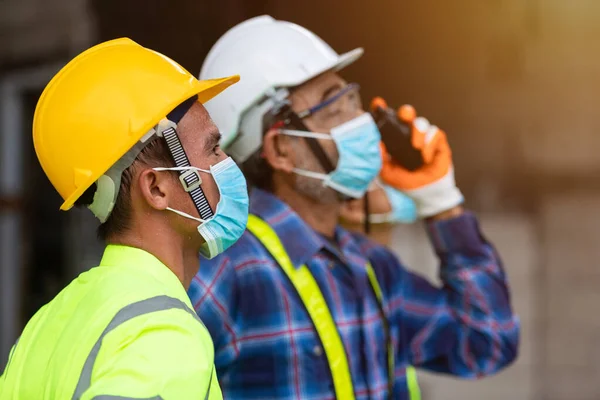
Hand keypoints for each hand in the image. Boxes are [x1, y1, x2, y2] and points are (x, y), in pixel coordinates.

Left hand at [378, 104, 463, 218]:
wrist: (424, 193)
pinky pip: (435, 134)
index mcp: (393, 139)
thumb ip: (380, 159)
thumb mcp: (387, 173)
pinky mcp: (438, 143)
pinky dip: (429, 144)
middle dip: (405, 112)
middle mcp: (408, 135)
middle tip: (403, 116)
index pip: (387, 120)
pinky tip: (425, 157)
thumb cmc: (405, 181)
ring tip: (415, 147)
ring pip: (421, 122)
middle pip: (407, 114)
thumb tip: (376, 144)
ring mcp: (424, 138)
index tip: (377, 103)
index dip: (382, 110)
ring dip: (418, 132)